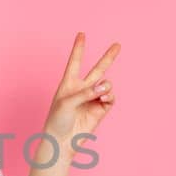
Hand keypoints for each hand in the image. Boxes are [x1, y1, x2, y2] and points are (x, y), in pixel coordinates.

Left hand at [42, 32, 120, 146]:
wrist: (61, 142)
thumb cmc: (57, 121)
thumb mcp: (67, 102)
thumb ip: (86, 92)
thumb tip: (105, 87)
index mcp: (68, 83)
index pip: (75, 62)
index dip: (79, 48)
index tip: (82, 34)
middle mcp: (82, 89)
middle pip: (97, 69)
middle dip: (108, 57)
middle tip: (118, 45)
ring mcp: (92, 99)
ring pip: (106, 83)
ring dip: (105, 85)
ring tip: (101, 91)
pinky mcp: (100, 110)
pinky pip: (110, 97)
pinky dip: (109, 95)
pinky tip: (104, 97)